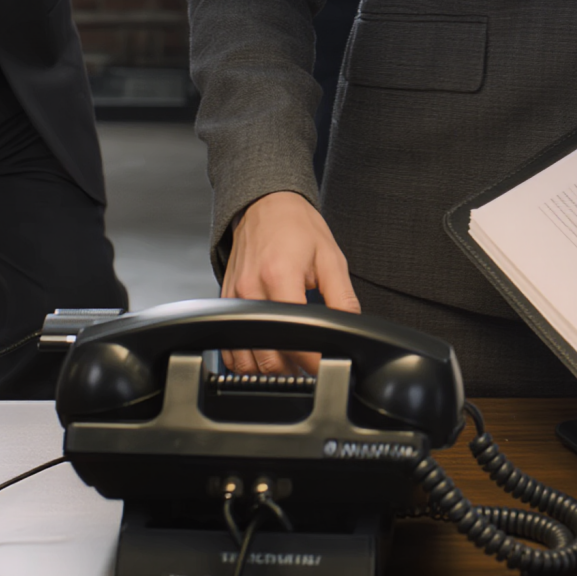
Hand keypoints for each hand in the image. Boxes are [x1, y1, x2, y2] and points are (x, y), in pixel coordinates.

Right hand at [220, 191, 360, 374]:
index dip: (313, 358)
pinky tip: (265, 354)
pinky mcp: (225, 301)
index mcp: (279, 276)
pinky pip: (229, 346)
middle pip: (266, 356)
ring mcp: (234, 298)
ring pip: (244, 358)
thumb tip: (351, 328)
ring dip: (268, 369)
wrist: (267, 205)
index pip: (294, 334)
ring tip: (290, 361)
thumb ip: (342, 297)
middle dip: (292, 369)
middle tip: (310, 365)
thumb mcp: (330, 258)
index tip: (325, 365)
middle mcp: (251, 290)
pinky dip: (245, 359)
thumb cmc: (297, 227)